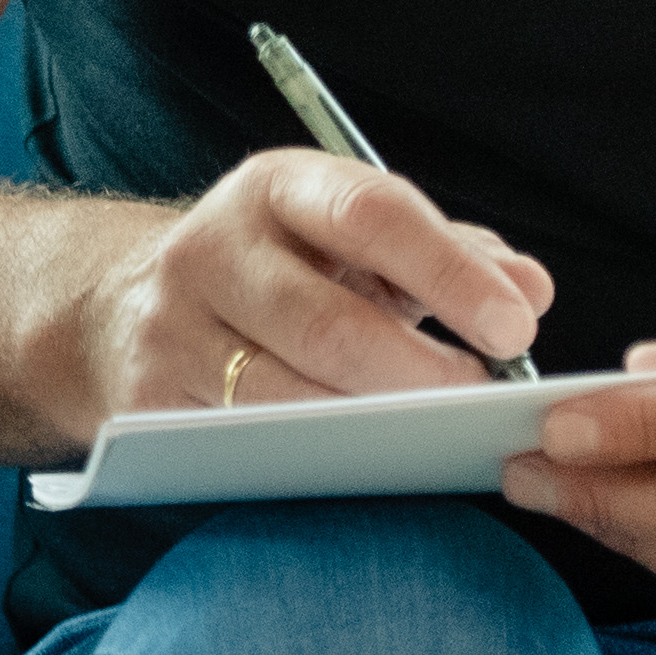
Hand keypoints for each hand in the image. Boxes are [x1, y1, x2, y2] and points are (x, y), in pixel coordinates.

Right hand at [64, 153, 547, 429]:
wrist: (123, 305)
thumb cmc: (278, 274)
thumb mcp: (354, 242)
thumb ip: (449, 256)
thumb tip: (531, 289)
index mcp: (278, 189)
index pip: (369, 214)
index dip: (448, 272)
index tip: (516, 327)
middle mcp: (215, 247)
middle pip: (326, 321)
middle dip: (416, 372)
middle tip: (479, 403)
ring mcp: (171, 326)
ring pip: (283, 394)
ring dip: (369, 428)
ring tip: (432, 440)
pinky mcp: (149, 397)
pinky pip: (242, 442)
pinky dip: (309, 458)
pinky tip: (358, 465)